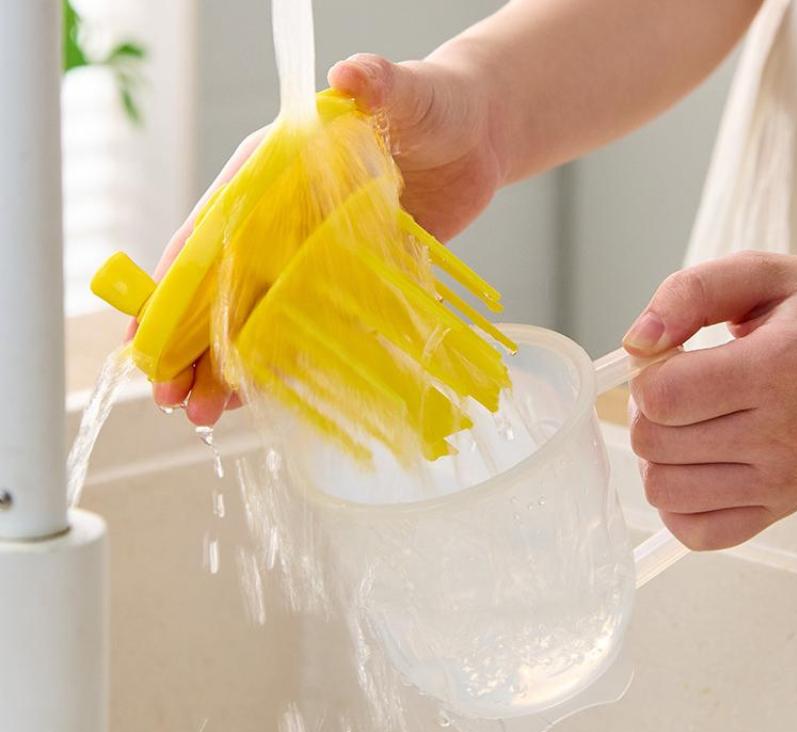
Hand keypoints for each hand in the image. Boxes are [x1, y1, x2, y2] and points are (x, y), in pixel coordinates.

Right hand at [146, 53, 501, 425]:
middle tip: (171, 396)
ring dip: (229, 365)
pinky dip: (284, 363)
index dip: (173, 285)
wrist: (475, 138)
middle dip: (191, 344)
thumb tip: (350, 76)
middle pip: (223, 288)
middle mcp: (282, 220)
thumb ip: (376, 84)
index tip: (144, 333)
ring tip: (204, 413)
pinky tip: (261, 398)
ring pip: (257, 317)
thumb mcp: (403, 92)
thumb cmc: (432, 106)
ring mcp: (313, 256)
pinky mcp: (349, 282)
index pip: (209, 231)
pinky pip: (308, 329)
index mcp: (273, 172)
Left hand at [623, 252, 796, 549]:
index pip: (659, 396)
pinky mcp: (776, 512)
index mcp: (777, 370)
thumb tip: (638, 341)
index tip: (670, 358)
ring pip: (662, 489)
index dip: (647, 373)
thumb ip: (691, 293)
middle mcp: (783, 436)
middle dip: (646, 411)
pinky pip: (694, 531)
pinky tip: (697, 464)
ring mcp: (781, 484)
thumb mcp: (759, 280)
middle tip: (678, 390)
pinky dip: (680, 502)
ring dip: (657, 456)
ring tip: (687, 425)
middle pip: (651, 442)